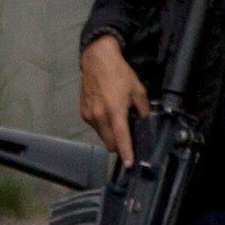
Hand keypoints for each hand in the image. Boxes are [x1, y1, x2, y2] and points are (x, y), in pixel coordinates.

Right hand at [80, 35, 147, 169]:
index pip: (121, 138)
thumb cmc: (118, 74)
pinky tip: (107, 111)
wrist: (97, 61)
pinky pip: (95, 126)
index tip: (129, 164)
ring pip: (102, 135)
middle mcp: (99, 116)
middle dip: (118, 144)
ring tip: (116, 116)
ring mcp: (89, 115)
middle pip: (109, 143)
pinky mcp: (83, 112)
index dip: (126, 153)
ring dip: (110, 133)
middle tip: (127, 134)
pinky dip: (102, 125)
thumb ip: (142, 110)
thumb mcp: (138, 91)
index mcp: (115, 111)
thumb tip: (141, 122)